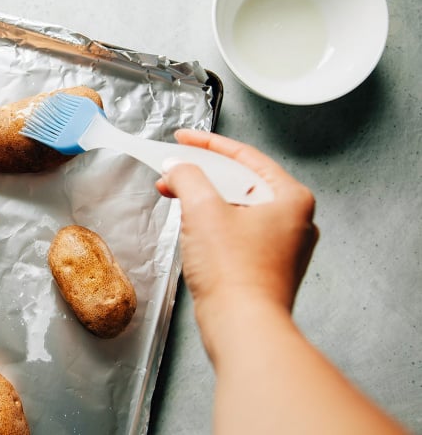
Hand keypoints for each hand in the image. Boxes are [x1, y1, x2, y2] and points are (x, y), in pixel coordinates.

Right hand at [156, 129, 318, 320]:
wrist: (242, 327)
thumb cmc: (235, 273)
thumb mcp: (203, 210)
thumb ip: (187, 177)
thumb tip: (176, 166)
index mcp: (291, 198)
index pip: (245, 157)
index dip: (207, 144)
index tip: (183, 138)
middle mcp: (294, 220)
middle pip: (240, 181)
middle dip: (201, 173)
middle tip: (172, 167)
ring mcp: (281, 245)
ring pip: (237, 206)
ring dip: (203, 197)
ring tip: (173, 192)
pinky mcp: (265, 265)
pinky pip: (236, 230)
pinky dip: (212, 221)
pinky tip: (189, 222)